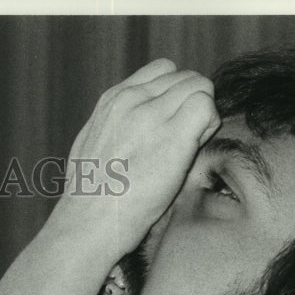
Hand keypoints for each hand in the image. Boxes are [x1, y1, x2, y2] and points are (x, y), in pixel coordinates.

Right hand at [47, 58, 220, 259]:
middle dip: (191, 105)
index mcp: (112, 101)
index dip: (174, 94)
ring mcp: (151, 116)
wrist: (86, 223)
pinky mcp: (173, 137)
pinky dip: (208, 129)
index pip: (164, 71)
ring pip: (201, 88)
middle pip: (187, 78)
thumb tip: (137, 120)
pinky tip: (190, 154)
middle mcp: (132, 100)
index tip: (168, 123)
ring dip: (202, 116)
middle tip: (180, 141)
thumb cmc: (89, 198)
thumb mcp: (91, 145)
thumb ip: (116, 123)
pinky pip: (208, 109)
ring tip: (185, 149)